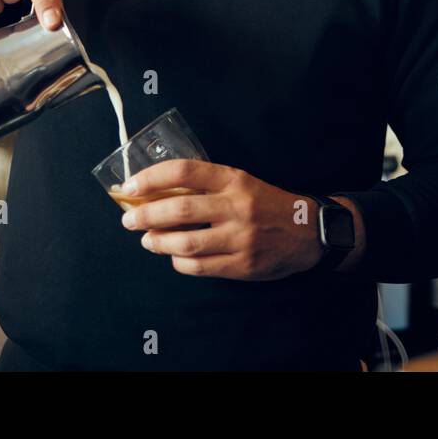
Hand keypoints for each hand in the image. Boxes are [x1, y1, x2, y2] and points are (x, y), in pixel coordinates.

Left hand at [118, 159, 324, 280]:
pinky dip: (179, 262)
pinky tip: (174, 257)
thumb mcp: (241, 182)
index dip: (152, 178)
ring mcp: (241, 238)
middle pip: (180, 210)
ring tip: (147, 240)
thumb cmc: (266, 203)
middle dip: (146, 216)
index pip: (185, 172)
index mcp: (234, 179)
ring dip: (158, 242)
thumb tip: (157, 192)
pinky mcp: (243, 265)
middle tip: (129, 220)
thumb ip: (207, 185)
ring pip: (186, 243)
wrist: (308, 231)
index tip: (130, 186)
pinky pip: (199, 267)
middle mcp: (237, 206)